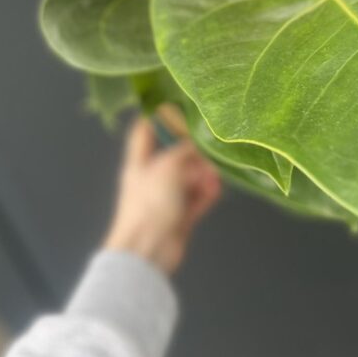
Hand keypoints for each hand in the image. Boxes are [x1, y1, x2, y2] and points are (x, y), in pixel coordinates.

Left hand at [103, 116, 221, 274]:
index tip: (178, 105)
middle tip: (212, 145)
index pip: (145, 131)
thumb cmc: (150, 202)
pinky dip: (207, 194)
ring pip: (189, 178)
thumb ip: (185, 150)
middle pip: (174, 155)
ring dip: (204, 174)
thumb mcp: (168, 166)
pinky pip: (197, 199)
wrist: (147, 251)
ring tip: (217, 172)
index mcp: (140, 161)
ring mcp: (167, 198)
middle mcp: (152, 177)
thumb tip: (199, 142)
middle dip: (194, 150)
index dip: (157, 116)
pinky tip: (217, 189)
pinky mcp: (180, 217)